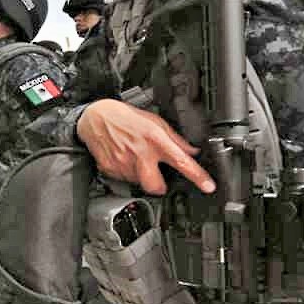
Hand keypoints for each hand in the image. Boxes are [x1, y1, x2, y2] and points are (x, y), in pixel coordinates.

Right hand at [76, 99, 214, 194]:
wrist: (95, 117)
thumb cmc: (125, 117)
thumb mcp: (154, 121)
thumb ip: (175, 138)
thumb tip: (191, 150)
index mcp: (155, 139)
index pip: (181, 161)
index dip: (197, 176)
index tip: (208, 186)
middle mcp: (140, 154)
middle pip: (156, 186)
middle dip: (159, 186)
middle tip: (157, 175)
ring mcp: (124, 164)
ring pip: (139, 183)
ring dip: (141, 175)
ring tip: (135, 157)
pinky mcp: (111, 170)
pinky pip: (124, 180)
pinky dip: (127, 173)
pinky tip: (124, 158)